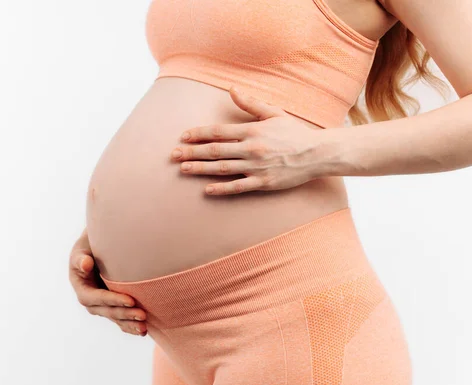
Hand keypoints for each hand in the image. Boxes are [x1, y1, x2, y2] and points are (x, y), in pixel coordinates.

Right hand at [69, 229, 147, 335]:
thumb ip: (81, 258)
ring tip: (144, 328)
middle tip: (142, 314)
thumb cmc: (90, 246)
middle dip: (125, 314)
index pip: (96, 298)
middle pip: (108, 311)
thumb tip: (85, 264)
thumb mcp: (82, 249)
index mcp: (81, 288)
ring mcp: (102, 306)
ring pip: (116, 318)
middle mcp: (91, 301)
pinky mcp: (112, 308)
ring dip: (130, 324)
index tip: (130, 300)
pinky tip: (143, 331)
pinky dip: (131, 326)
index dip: (113, 300)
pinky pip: (121, 320)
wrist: (98, 249)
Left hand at [169, 86, 335, 194]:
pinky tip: (206, 190)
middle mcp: (251, 148)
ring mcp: (256, 166)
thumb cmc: (294, 133)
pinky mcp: (263, 182)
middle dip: (191, 151)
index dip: (198, 134)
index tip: (182, 136)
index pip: (218, 131)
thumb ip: (250, 103)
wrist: (317, 153)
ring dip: (200, 168)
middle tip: (173, 155)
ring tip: (183, 169)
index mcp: (252, 130)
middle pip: (214, 150)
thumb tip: (231, 89)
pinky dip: (221, 188)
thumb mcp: (273, 113)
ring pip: (222, 168)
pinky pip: (238, 186)